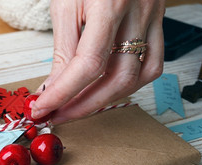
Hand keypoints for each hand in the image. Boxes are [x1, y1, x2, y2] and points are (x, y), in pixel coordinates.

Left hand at [31, 0, 164, 122]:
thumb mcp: (65, 4)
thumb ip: (63, 49)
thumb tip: (54, 88)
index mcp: (109, 4)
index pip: (87, 64)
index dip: (63, 93)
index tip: (43, 109)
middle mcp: (137, 13)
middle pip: (116, 78)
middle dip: (82, 106)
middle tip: (57, 116)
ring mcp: (152, 19)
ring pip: (137, 78)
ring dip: (103, 101)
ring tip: (76, 108)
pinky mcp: (158, 25)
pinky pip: (151, 65)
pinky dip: (128, 86)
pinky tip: (106, 92)